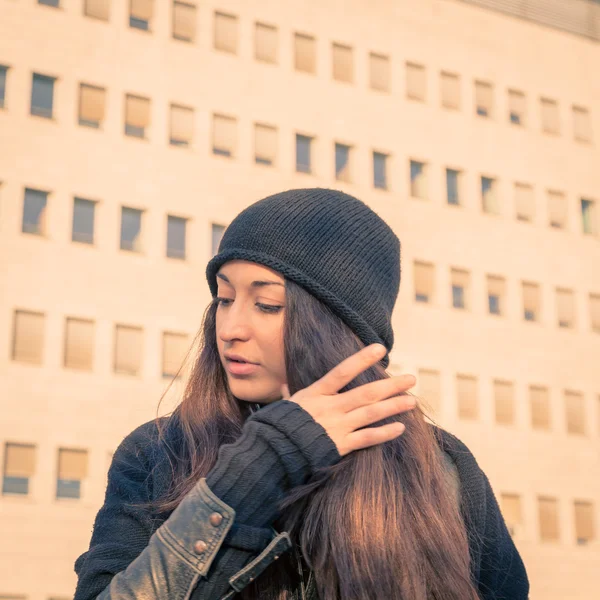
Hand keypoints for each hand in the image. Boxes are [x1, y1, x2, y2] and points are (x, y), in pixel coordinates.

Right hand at [280, 344, 416, 456]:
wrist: (274, 453)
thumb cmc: (279, 426)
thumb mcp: (285, 405)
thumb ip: (290, 394)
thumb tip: (284, 385)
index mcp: (317, 393)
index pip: (343, 371)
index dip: (362, 359)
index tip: (380, 348)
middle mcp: (330, 407)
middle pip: (366, 393)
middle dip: (391, 385)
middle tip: (411, 379)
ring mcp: (337, 427)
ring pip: (371, 413)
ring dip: (394, 406)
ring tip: (412, 401)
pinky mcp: (341, 445)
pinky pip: (367, 438)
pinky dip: (384, 433)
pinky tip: (400, 428)